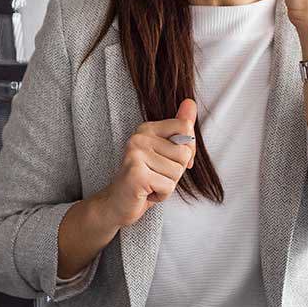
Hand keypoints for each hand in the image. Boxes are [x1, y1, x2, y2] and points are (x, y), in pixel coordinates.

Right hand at [95, 99, 197, 228]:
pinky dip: (161, 195)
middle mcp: (139, 137)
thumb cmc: (145, 178)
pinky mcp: (136, 174)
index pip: (185, 128)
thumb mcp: (165, 152)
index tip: (173, 160)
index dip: (188, 150)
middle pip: (184, 153)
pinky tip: (146, 192)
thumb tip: (191, 103)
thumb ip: (179, 129)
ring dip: (168, 185)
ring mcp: (135, 154)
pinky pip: (168, 186)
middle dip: (176, 172)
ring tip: (151, 184)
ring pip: (177, 172)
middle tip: (156, 175)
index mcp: (147, 128)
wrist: (117, 203)